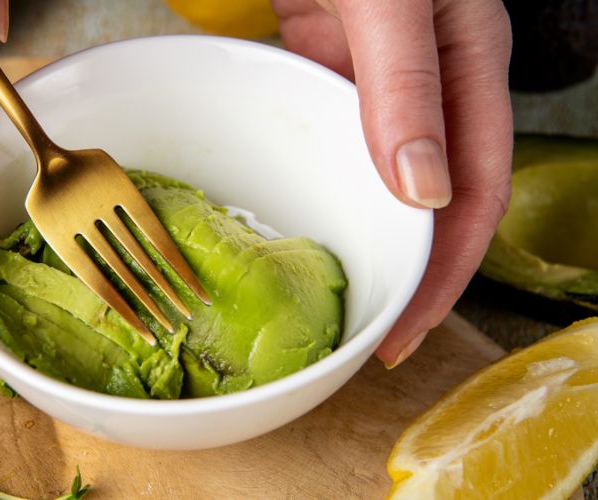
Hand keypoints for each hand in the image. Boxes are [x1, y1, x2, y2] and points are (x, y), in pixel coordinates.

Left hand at [272, 0, 512, 365]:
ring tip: (331, 291)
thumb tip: (423, 192)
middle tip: (366, 332)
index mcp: (467, 70)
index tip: (403, 331)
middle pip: (429, 199)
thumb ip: (407, 85)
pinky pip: (328, 137)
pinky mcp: (328, 63)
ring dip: (359, 233)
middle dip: (403, 272)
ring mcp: (376, 76)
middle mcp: (427, 83)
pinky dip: (316, 179)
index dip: (443, 275)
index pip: (471, 197)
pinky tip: (295, 208)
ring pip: (377, 175)